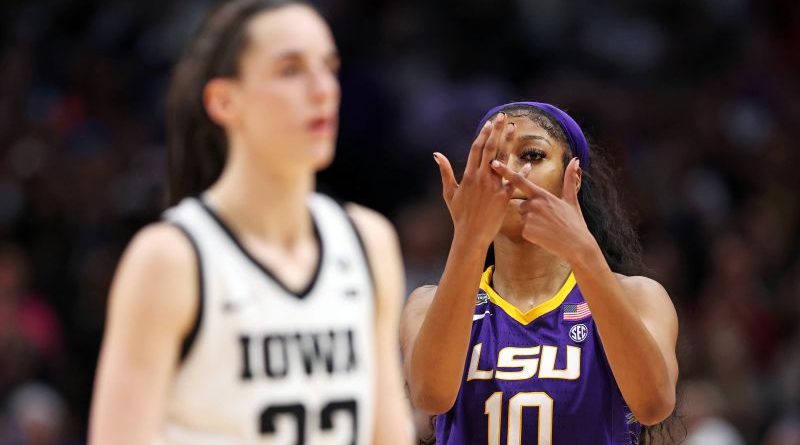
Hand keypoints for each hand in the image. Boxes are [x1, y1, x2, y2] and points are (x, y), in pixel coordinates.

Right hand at [433, 113, 523, 247]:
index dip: (483, 134)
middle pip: (490, 148)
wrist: (471, 234)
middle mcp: (482, 178)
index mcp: (468, 175)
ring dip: (508, 142)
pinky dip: (520, 172)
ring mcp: (494, 187)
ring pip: (503, 159)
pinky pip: (514, 181)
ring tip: (514, 128)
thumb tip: (437, 155)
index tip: (489, 123)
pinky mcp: (504, 197)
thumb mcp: (449, 193)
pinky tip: (527, 162)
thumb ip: (445, 172)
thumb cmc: (459, 215)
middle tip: (503, 116)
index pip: (476, 149)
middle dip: (496, 131)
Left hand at [490, 157, 593, 258]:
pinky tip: (544, 236)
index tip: (494, 163)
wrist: (577, 245)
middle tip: (548, 219)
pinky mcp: (526, 232)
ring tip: (547, 227)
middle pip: (522, 205)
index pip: (520, 180)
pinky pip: (524, 230)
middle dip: (531, 211)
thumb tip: (576, 160)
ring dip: (531, 222)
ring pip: (523, 217)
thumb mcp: (571, 200)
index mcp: (542, 194)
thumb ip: (570, 179)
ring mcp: (529, 218)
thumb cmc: (575, 223)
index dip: (506, 171)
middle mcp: (534, 204)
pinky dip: (532, 233)